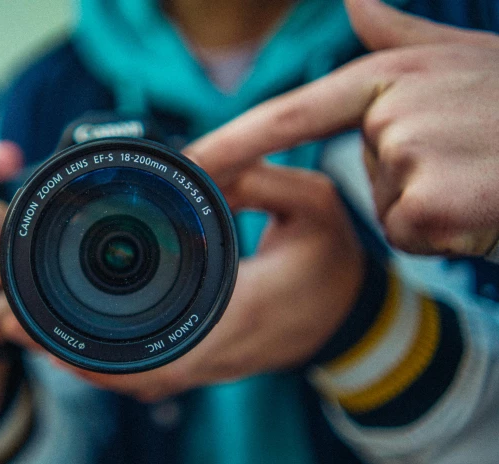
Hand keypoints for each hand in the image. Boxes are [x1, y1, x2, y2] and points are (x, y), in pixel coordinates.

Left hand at [5, 164, 364, 401]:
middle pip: (127, 373)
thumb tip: (196, 161)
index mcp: (236, 314)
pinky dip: (107, 365)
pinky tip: (76, 343)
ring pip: (132, 380)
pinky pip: (147, 374)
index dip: (90, 343)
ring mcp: (210, 365)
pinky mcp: (207, 363)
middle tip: (13, 323)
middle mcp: (215, 352)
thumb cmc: (334, 263)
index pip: (153, 343)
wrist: (355, 316)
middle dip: (65, 355)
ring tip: (31, 332)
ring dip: (80, 363)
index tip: (38, 321)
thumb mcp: (310, 205)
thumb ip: (255, 177)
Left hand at [186, 0, 498, 256]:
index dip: (234, 140)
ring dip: (435, 203)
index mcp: (391, 75)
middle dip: (410, 174)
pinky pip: (413, 234)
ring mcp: (411, 153)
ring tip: (487, 175)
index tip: (188, 163)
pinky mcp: (432, 202)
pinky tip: (486, 207)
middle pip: (363, 170)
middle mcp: (392, 109)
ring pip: (390, 206)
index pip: (291, 112)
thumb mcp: (466, 59)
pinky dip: (448, 232)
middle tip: (475, 156)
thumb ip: (401, 36)